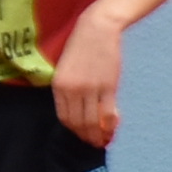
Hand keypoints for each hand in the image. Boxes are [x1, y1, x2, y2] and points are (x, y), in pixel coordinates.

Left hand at [52, 17, 126, 145]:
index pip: (65, 118)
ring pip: (93, 122)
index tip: (82, 136)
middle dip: (87, 137)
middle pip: (78, 123)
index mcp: (59, 86)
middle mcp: (72, 90)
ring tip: (103, 140)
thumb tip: (80, 111)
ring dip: (98, 135)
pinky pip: (107, 114)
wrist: (98, 28)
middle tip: (94, 143)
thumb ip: (69, 89)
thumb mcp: (67, 68)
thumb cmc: (82, 46)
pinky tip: (112, 129)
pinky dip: (110, 126)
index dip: (75, 131)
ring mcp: (90, 89)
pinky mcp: (108, 86)